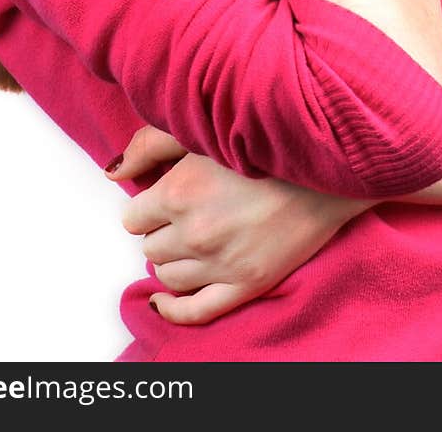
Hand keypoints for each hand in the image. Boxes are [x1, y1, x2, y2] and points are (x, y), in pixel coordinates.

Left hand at [105, 125, 374, 324]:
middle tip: (185, 213)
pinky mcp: (247, 284)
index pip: (133, 217)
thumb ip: (150, 145)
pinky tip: (163, 300)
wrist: (326, 164)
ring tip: (192, 239)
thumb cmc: (265, 140)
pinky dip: (172, 310)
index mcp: (179, 192)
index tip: (163, 196)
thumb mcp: (203, 128)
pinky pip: (194, 312)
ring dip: (172, 259)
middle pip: (151, 247)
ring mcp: (221, 263)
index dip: (147, 205)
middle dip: (161, 230)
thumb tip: (115, 172)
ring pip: (168, 276)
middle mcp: (194, 233)